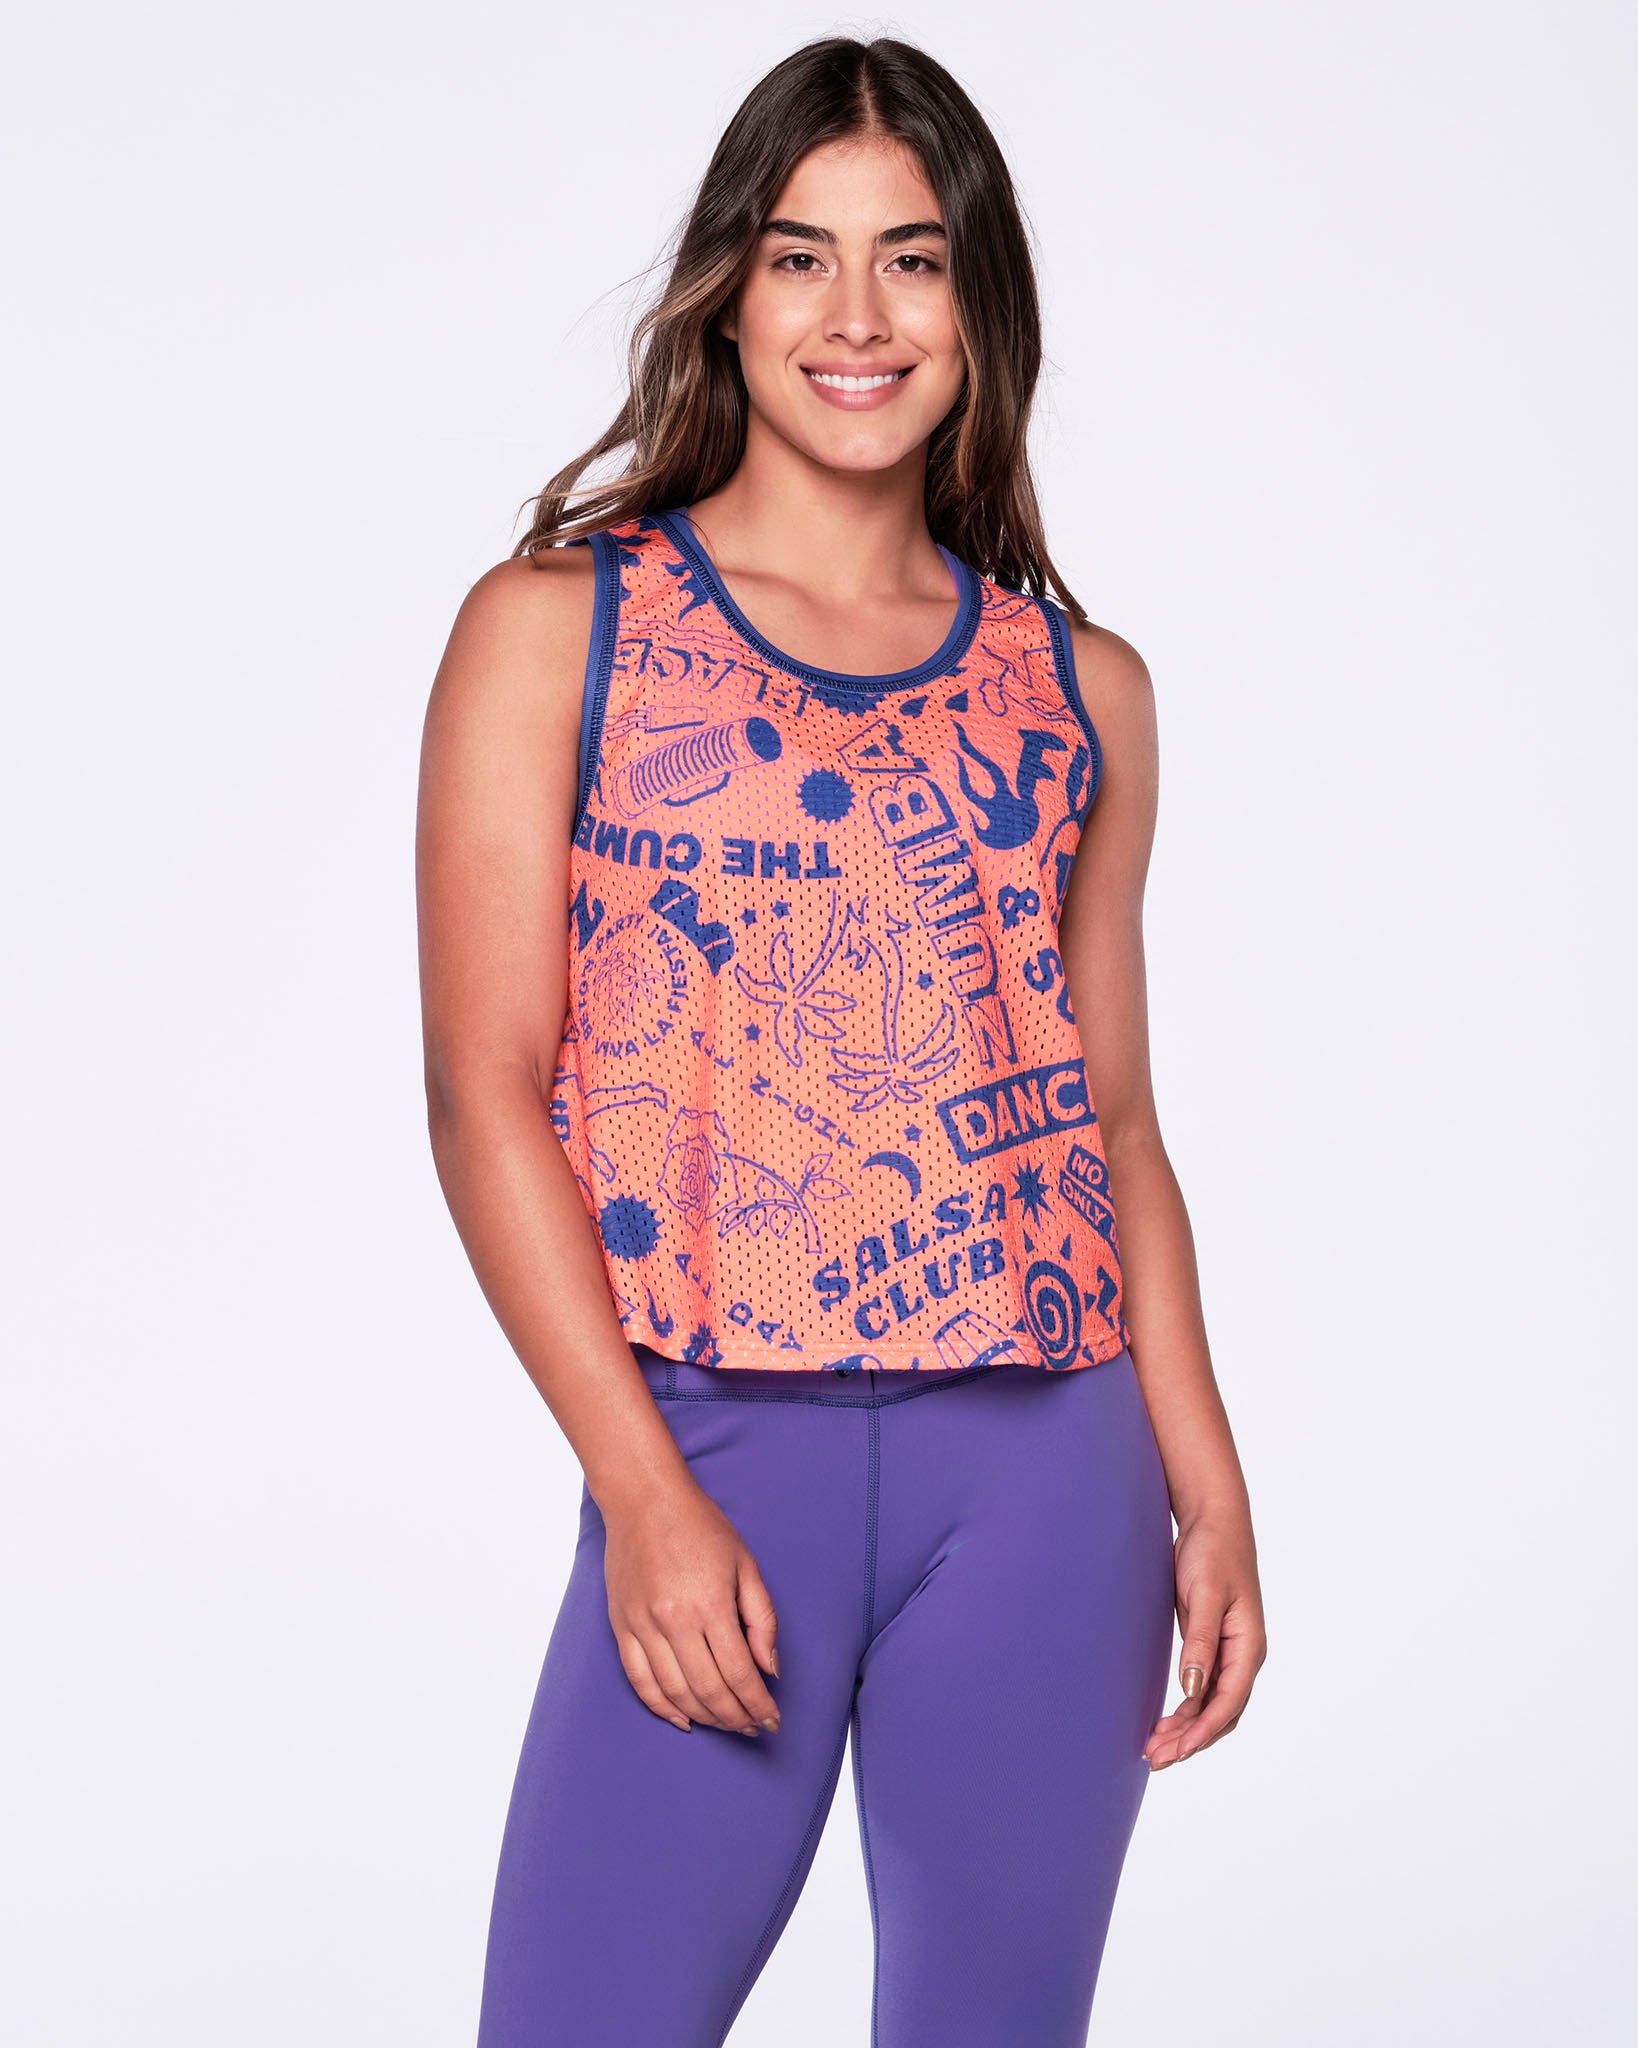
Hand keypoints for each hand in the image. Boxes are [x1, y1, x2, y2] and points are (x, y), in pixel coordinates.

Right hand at [602, 1476, 781, 1736]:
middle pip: (709, 1691)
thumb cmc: (701, 1526)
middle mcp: (674, 1621)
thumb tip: (769, 1669)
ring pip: (675, 1693)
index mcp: (710, 1605)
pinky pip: (639, 1681)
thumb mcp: (746, 1564)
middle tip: (753, 1727)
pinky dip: (662, 1707)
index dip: (758, 1705)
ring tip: (727, 1724)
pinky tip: (684, 1719)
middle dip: (736, 1718)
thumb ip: (762, 1619)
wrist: (644, 1499)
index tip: (772, 1720)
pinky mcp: (621, 1626)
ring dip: (705, 1717)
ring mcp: (643, 1626)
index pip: (738, 1674)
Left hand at [1144, 1504, 1264, 1768]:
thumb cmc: (1213, 1552)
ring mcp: (1228, 1652)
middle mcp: (1243, 1655)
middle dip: (1191, 1739)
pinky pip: (1202, 1689)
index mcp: (1249, 1645)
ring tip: (1155, 1748)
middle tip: (1156, 1758)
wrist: (1213, 1521)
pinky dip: (1186, 1710)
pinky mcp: (1211, 1645)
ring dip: (1187, 1729)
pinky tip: (1167, 1722)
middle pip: (1221, 1712)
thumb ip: (1200, 1642)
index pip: (1229, 1702)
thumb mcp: (1206, 1594)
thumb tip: (1192, 1691)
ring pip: (1211, 1705)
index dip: (1203, 1731)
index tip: (1177, 1750)